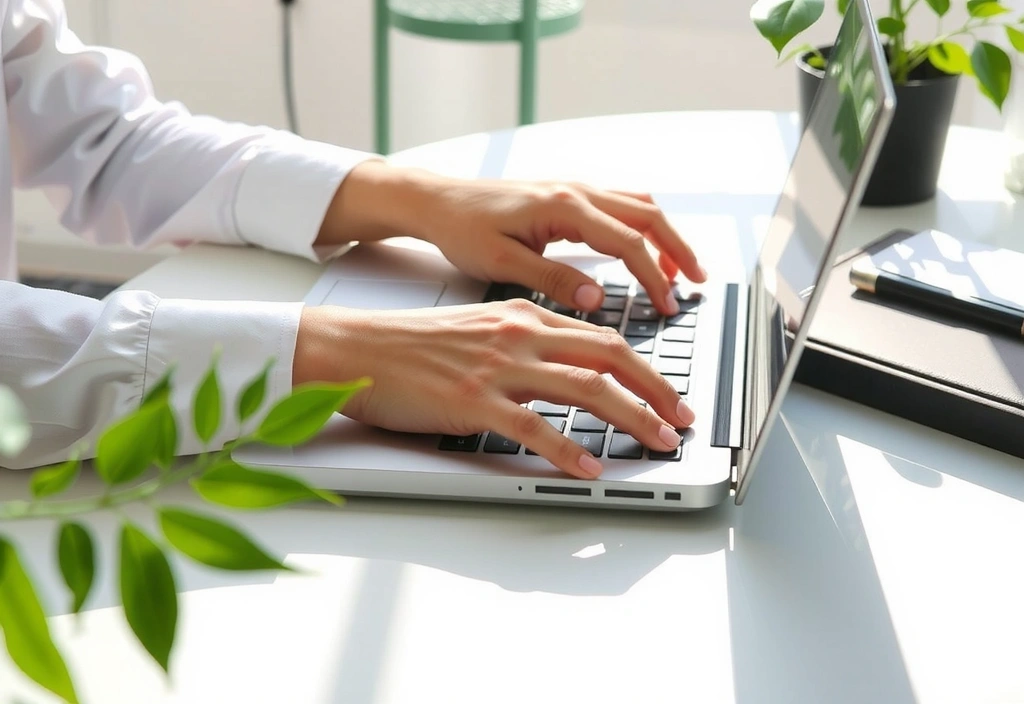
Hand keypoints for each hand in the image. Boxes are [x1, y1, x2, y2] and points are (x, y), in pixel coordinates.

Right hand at [293, 301, 693, 478]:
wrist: (359, 348)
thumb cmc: (415, 344)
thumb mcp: (482, 329)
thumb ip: (527, 344)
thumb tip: (567, 369)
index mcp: (525, 317)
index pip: (604, 337)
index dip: (647, 368)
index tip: (668, 393)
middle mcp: (520, 335)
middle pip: (610, 357)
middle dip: (657, 390)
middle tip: (681, 419)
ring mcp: (498, 368)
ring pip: (585, 388)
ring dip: (631, 417)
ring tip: (657, 442)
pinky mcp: (473, 401)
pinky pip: (534, 427)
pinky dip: (568, 450)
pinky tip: (588, 469)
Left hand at [317, 162, 707, 316]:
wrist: (436, 200)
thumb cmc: (461, 229)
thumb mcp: (501, 264)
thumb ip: (552, 280)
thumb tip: (597, 299)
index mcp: (563, 207)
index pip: (627, 242)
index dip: (654, 276)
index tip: (669, 304)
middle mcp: (575, 191)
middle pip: (648, 215)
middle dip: (678, 250)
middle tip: (697, 283)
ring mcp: (573, 188)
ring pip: (638, 205)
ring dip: (664, 235)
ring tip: (680, 270)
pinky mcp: (566, 194)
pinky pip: (619, 203)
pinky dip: (642, 225)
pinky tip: (643, 247)